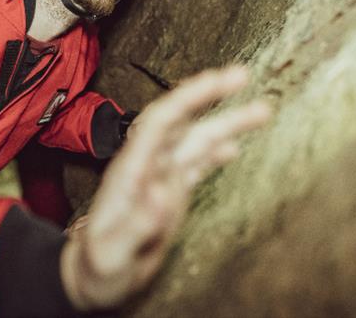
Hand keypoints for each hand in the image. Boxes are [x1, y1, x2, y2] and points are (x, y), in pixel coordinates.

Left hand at [59, 65, 270, 310]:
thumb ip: (137, 223)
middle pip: (181, 121)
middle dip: (210, 96)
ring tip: (262, 110)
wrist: (93, 279)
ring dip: (226, 123)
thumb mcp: (113, 252)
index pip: (162, 121)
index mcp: (132, 170)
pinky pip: (195, 164)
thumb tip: (162, 190)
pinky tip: (233, 145)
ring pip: (195, 141)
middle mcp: (147, 166)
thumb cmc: (98, 268)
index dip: (190, 96)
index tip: (218, 79)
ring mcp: (160, 178)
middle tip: (242, 76)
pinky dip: (214, 152)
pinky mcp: (169, 193)